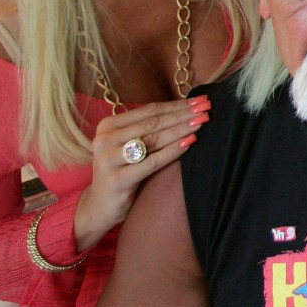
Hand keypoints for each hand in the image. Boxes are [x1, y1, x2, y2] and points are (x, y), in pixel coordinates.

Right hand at [74, 95, 209, 251]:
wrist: (100, 206)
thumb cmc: (121, 170)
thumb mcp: (127, 145)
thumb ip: (146, 128)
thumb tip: (185, 108)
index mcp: (108, 125)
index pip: (149, 110)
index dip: (177, 104)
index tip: (200, 100)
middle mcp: (105, 139)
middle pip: (153, 122)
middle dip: (183, 114)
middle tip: (207, 107)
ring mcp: (109, 159)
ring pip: (154, 139)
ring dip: (181, 128)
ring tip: (202, 121)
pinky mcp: (118, 180)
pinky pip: (152, 162)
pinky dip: (173, 151)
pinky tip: (190, 142)